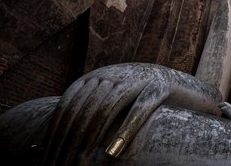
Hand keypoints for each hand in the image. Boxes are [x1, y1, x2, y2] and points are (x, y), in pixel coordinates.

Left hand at [43, 63, 221, 165]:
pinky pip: (139, 110)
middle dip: (71, 141)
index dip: (56, 133)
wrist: (181, 85)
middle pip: (85, 109)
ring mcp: (138, 79)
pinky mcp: (160, 88)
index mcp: (97, 77)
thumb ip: (86, 111)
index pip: (69, 105)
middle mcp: (115, 74)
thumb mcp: (110, 100)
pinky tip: (113, 151)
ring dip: (91, 137)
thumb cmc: (140, 99)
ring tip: (82, 161)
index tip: (49, 158)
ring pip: (107, 109)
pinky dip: (124, 131)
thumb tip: (51, 141)